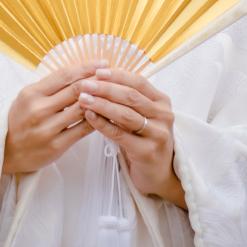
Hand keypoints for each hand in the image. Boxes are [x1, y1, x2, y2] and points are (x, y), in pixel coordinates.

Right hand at [2, 60, 104, 174]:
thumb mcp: (28, 97)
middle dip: (96, 80)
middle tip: (111, 75)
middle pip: (75, 90)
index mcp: (32, 93)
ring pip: (81, 109)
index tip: (101, 62)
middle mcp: (40, 109)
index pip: (64, 75)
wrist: (6, 151)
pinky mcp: (56, 145)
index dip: (85, 67)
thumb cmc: (19, 120)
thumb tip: (78, 73)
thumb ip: (50, 87)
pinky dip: (96, 120)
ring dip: (99, 100)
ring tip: (112, 93)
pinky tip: (105, 114)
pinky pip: (82, 130)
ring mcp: (48, 128)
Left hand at [77, 67, 186, 209]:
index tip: (96, 72)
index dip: (117, 75)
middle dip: (105, 88)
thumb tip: (100, 77)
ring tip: (83, 99)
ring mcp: (157, 134)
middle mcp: (163, 115)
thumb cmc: (144, 139)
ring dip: (102, 104)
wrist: (159, 174)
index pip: (138, 81)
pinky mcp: (147, 152)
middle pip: (131, 96)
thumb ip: (127, 98)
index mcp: (161, 101)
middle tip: (84, 84)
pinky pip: (121, 135)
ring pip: (126, 114)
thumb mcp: (141, 115)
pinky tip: (90, 117)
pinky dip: (103, 124)